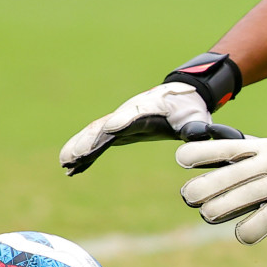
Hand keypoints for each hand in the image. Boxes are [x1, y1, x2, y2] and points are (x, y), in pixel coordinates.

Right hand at [60, 83, 239, 175]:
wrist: (180, 97)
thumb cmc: (189, 108)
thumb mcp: (195, 117)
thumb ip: (196, 126)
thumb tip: (201, 134)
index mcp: (148, 108)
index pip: (132, 115)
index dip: (121, 121)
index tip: (110, 129)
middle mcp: (128, 114)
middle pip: (105, 127)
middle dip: (89, 141)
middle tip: (73, 156)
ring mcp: (119, 122)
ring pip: (95, 135)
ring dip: (79, 148)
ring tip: (65, 164)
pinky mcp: (117, 132)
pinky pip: (97, 143)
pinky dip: (84, 155)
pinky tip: (71, 169)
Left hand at [177, 135, 266, 243]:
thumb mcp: (265, 145)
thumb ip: (238, 154)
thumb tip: (198, 161)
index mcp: (260, 146)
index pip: (226, 147)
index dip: (202, 153)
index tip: (181, 160)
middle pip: (229, 176)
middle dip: (203, 188)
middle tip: (189, 196)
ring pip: (242, 200)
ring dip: (218, 209)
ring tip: (208, 214)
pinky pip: (262, 224)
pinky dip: (246, 231)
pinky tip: (241, 230)